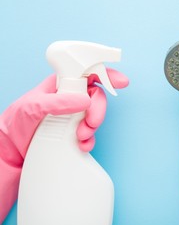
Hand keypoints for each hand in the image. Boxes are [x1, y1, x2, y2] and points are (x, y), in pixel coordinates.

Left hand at [0, 68, 128, 224]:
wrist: (11, 151)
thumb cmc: (17, 123)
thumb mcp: (33, 107)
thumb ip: (58, 102)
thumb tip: (86, 101)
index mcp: (61, 85)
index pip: (87, 73)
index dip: (106, 75)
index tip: (121, 82)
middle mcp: (70, 98)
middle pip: (96, 97)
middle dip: (98, 110)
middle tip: (91, 123)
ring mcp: (73, 116)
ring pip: (95, 116)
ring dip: (93, 127)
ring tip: (80, 137)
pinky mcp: (74, 132)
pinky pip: (90, 134)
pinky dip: (90, 140)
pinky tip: (81, 145)